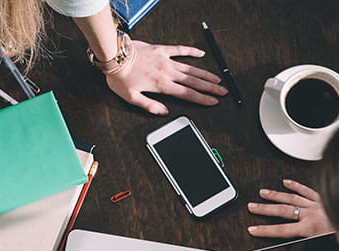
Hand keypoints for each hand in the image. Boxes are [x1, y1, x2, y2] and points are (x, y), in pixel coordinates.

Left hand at [106, 41, 226, 115]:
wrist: (115, 56)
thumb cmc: (121, 77)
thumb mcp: (132, 98)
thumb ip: (150, 106)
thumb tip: (164, 112)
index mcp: (162, 86)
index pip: (187, 94)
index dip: (202, 99)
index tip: (214, 102)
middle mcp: (168, 73)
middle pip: (194, 82)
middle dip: (210, 88)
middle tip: (222, 91)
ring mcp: (166, 60)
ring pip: (191, 68)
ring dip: (205, 74)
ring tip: (217, 78)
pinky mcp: (161, 50)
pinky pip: (180, 50)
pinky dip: (191, 51)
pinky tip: (201, 54)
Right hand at [247, 179, 334, 238]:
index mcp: (311, 229)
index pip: (282, 230)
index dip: (265, 230)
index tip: (252, 229)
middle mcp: (311, 214)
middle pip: (282, 211)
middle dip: (264, 209)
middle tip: (251, 207)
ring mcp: (317, 204)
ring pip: (291, 198)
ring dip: (275, 195)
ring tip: (263, 193)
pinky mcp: (324, 197)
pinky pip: (307, 190)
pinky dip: (296, 184)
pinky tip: (287, 181)